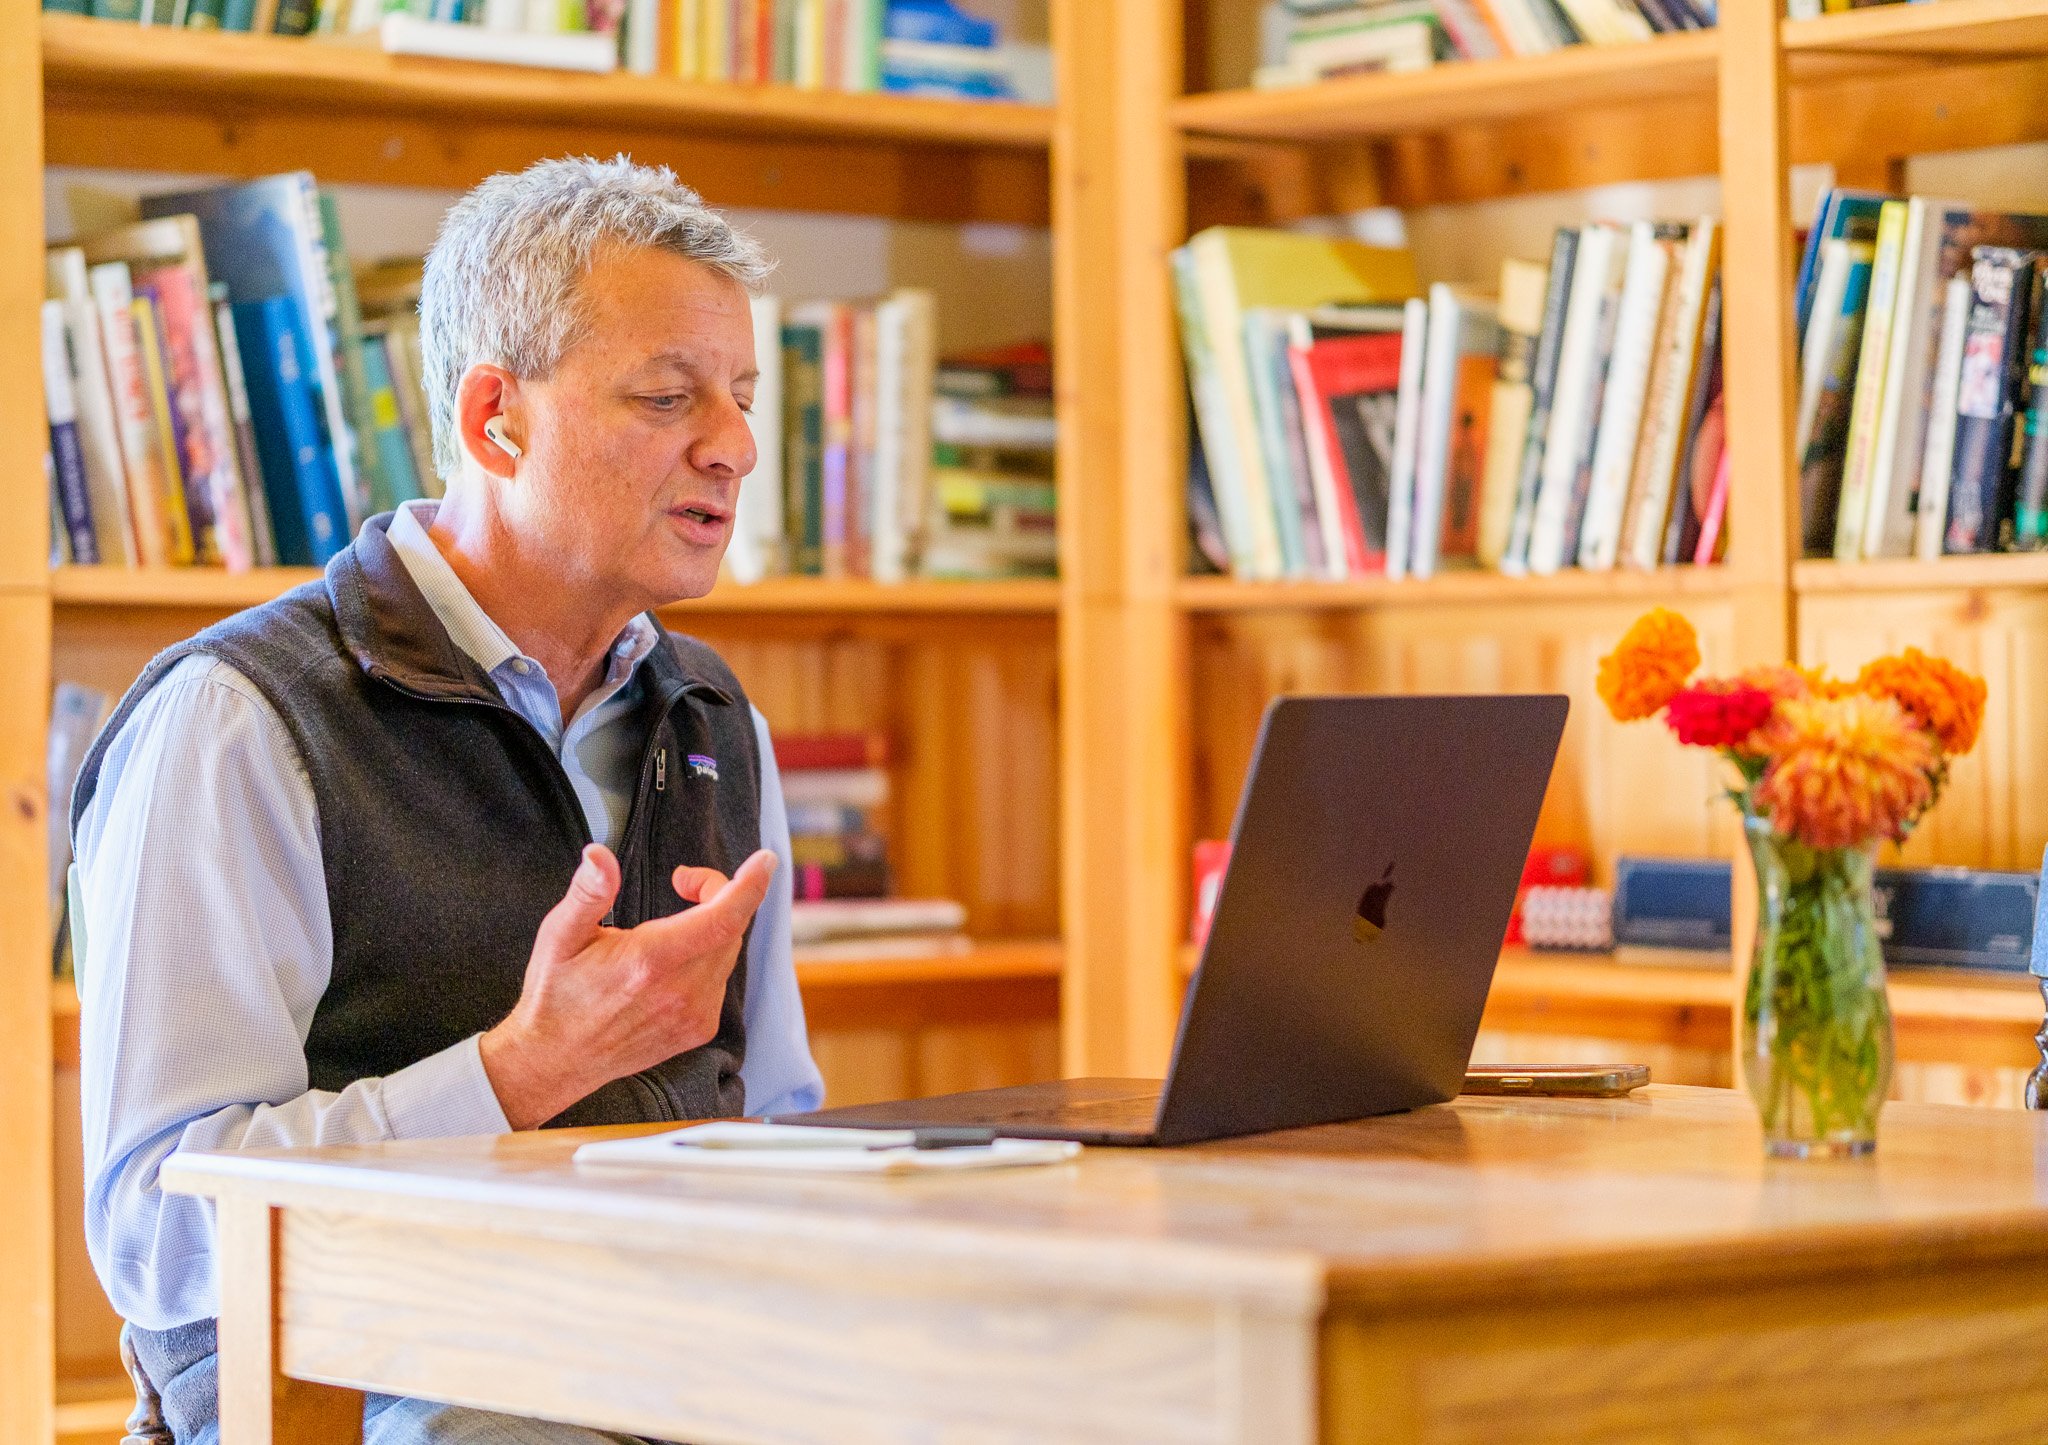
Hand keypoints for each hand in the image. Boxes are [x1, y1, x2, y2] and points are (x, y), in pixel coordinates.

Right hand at [480, 843, 777, 1129]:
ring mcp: (694, 1015)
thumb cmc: (556, 992)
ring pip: (729, 952)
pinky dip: (710, 956)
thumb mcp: (560, 935)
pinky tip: (673, 960)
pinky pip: (721, 978)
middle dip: (718, 893)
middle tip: (681, 882)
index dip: (750, 885)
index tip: (764, 859)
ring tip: (672, 920)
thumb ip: (587, 893)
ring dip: (715, 924)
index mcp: (651, 961)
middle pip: (731, 927)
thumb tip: (599, 854)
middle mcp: (681, 992)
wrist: (555, 1060)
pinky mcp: (699, 1030)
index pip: (724, 917)